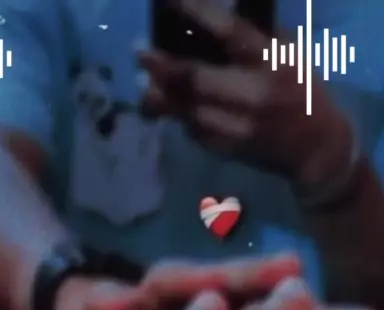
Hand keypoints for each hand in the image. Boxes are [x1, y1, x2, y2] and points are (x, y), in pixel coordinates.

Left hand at [139, 3, 352, 187]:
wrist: (316, 148)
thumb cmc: (302, 91)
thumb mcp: (288, 57)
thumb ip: (254, 41)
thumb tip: (209, 21)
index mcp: (273, 62)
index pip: (231, 32)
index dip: (198, 14)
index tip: (170, 1)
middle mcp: (255, 94)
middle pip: (198, 79)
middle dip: (164, 67)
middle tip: (140, 53)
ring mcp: (240, 126)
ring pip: (189, 110)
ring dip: (162, 97)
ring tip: (143, 85)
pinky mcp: (230, 149)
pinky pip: (195, 131)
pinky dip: (180, 118)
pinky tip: (167, 107)